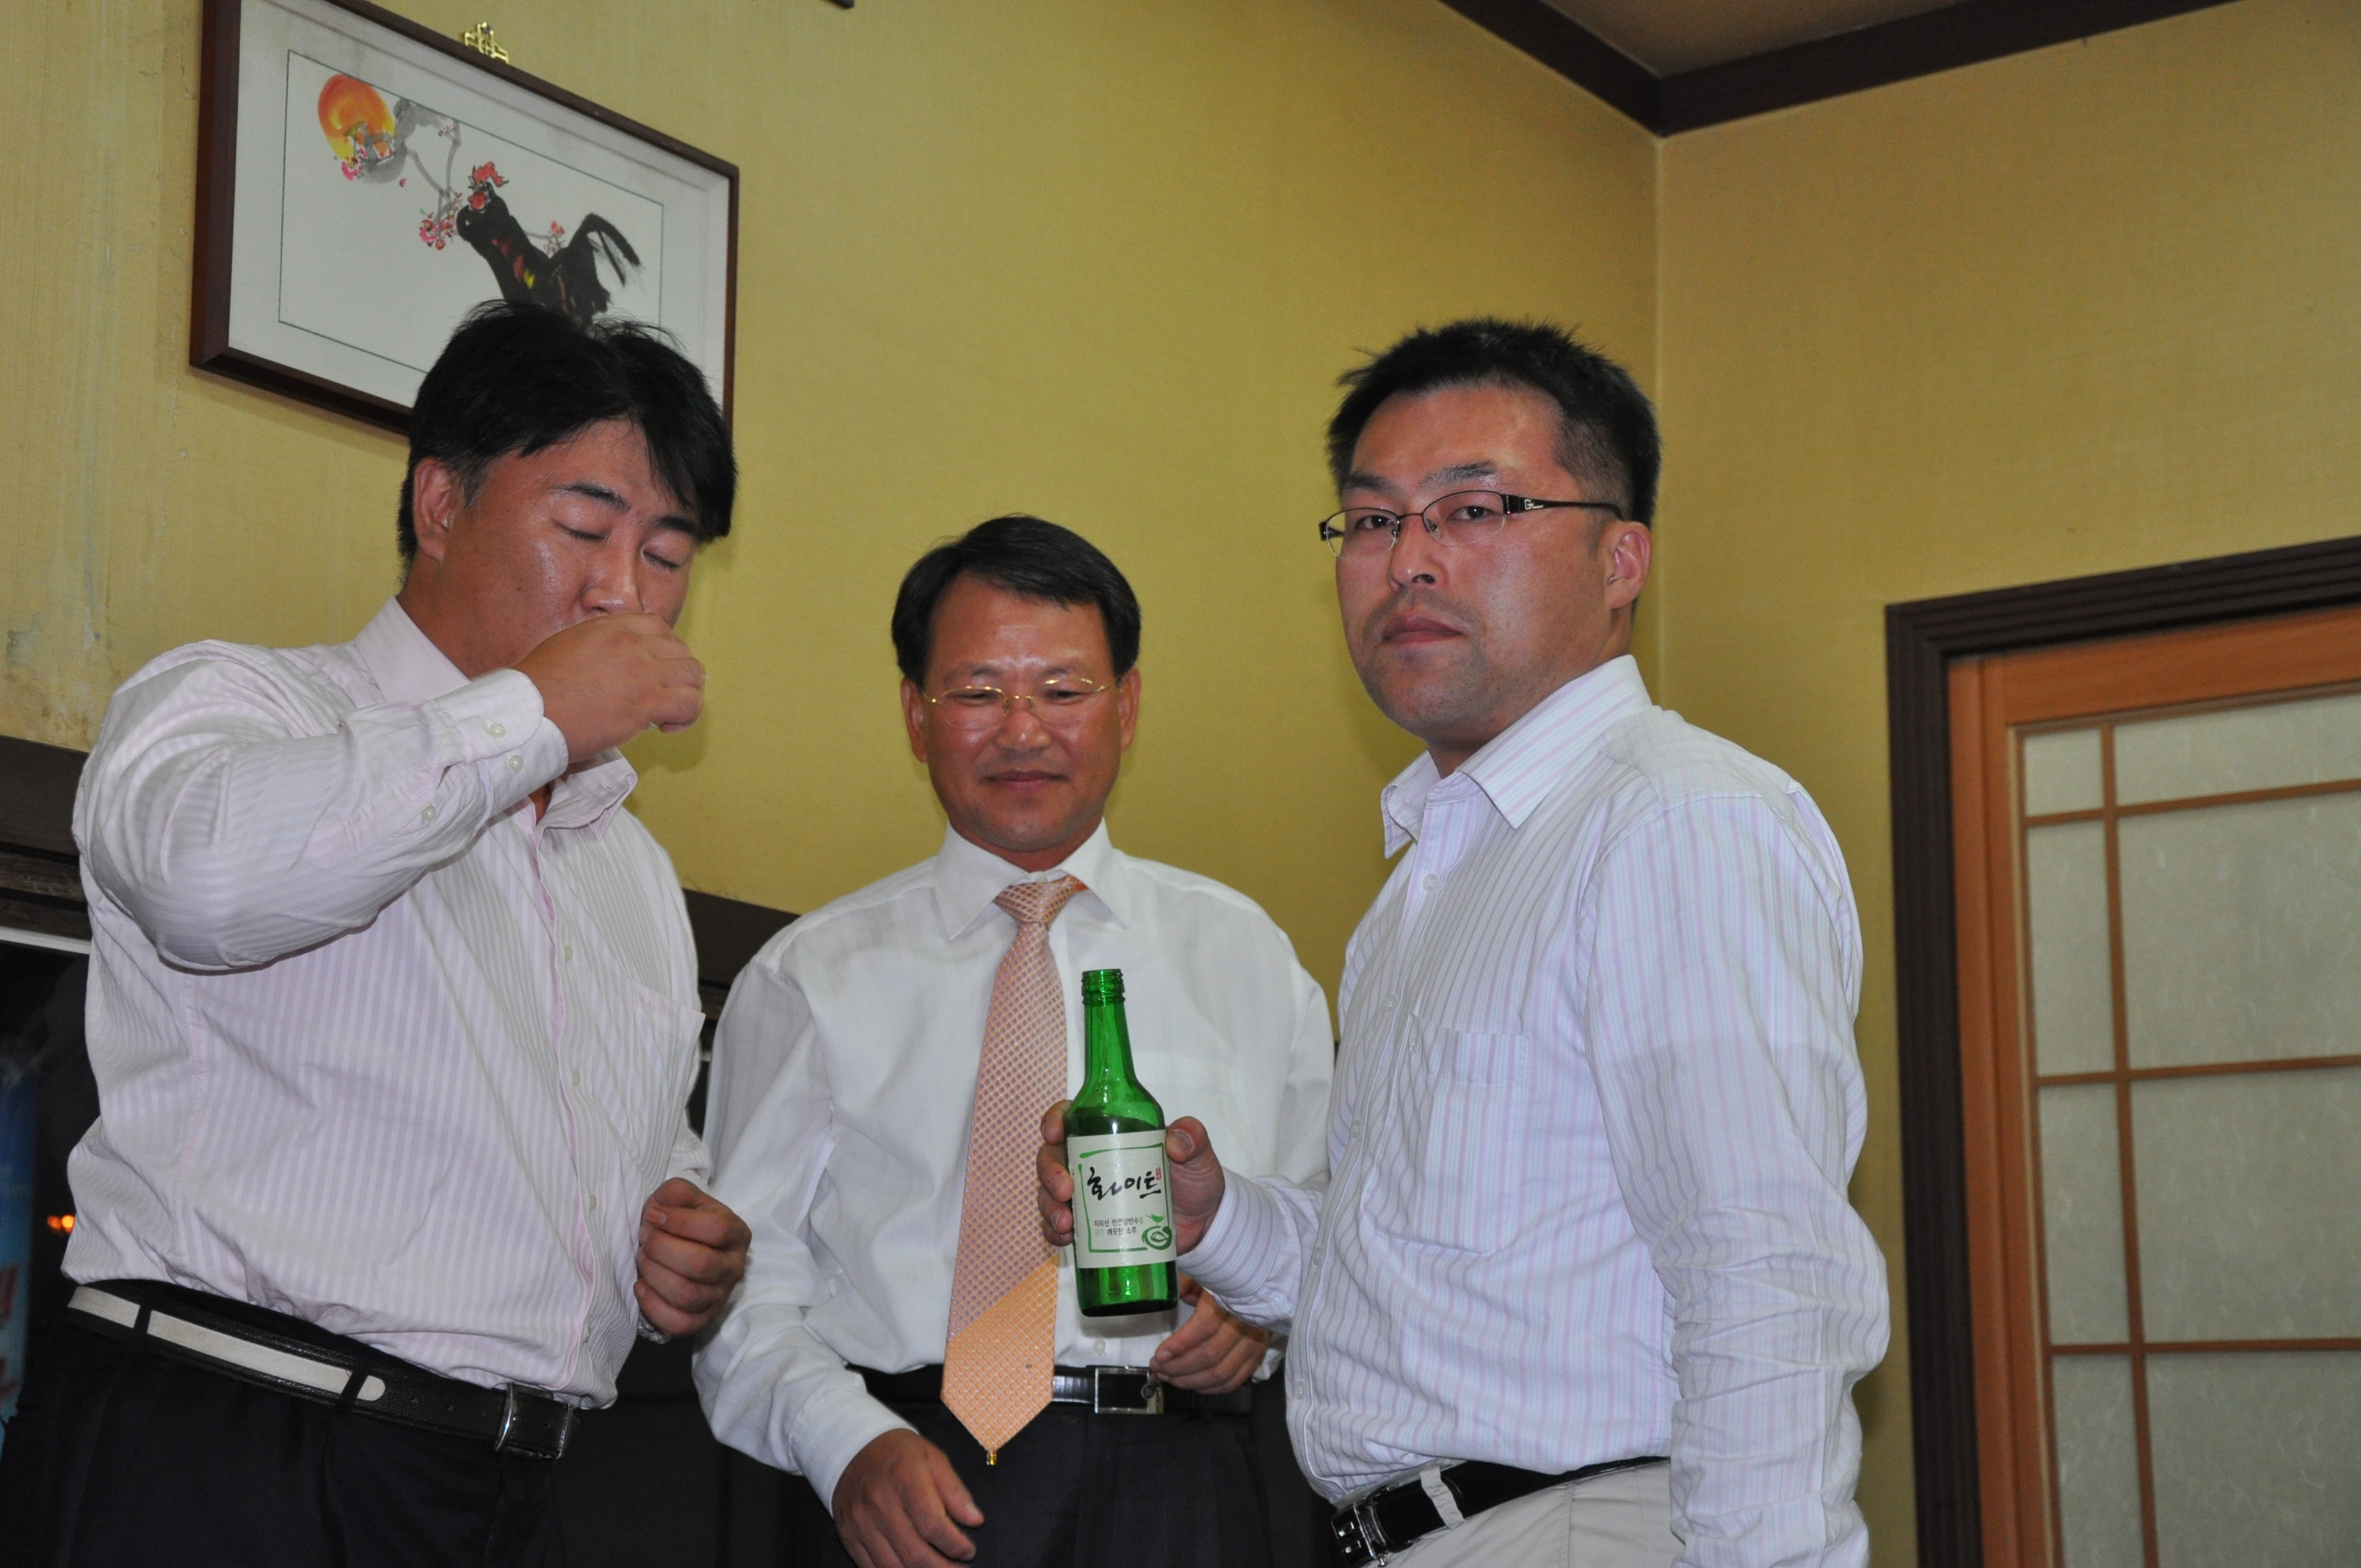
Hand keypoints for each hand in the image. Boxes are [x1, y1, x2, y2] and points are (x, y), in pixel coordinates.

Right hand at [514, 613, 704, 762]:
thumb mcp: (565, 647)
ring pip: (693, 674)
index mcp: (609, 627)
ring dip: (687, 694)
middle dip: (678, 673)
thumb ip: (595, 647)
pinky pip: (689, 703)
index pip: (657, 625)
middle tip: (664, 695)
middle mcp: (631, 643)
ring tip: (669, 713)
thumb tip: (611, 667)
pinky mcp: (647, 702)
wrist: (527, 713)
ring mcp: (642, 671)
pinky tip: (666, 727)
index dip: (665, 648)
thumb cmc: (536, 689)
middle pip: (680, 650)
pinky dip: (686, 716)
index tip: (656, 669)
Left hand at [633, 1178, 749, 1336]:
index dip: (680, 1222)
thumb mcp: (682, 1200)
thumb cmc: (681, 1224)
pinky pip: (678, 1323)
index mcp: (736, 1234)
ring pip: (687, 1295)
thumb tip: (665, 1204)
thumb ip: (676, 1192)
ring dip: (655, 1275)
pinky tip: (640, 1287)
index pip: (717, 1229)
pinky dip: (652, 1306)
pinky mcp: (701, 1321)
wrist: (682, 1249)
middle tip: (644, 1238)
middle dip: (661, 1249)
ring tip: (642, 1260)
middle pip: (700, 1264)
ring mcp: (719, 1297)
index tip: (654, 1215)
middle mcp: (734, 1268)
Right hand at [832, 1429, 983, 1567]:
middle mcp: (879, 1503)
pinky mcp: (848, 1536)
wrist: (851, 1448)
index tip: (968, 1551)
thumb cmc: (897, 1453)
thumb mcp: (932, 1458)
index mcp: (904, 1479)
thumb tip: (975, 1520)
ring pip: (893, 1567)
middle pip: (915, 1553)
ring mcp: (860, 1523)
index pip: (933, 1525)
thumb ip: (955, 1491)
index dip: (955, 1545)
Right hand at [1037, 1105, 1226, 1257]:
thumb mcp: (1199, 1155)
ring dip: (1049, 1207)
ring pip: (1049, 1193)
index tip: (1054, 1133)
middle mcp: (1091, 1161)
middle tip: (1066, 1191)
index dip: (1054, 1121)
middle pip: (1052, 1157)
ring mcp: (1087, 1195)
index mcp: (1110, 1133)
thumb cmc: (1195, 1181)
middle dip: (1050, 1173)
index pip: (1071, 1118)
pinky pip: (1058, 1227)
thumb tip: (1174, 1141)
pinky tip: (1065, 1238)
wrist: (1202, 1225)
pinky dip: (1054, 1232)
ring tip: (1067, 1224)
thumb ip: (1193, 1138)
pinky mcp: (1089, 1224)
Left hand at [1150, 1276, 1268, 1391]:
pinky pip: (1235, 1380)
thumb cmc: (1226, 1278)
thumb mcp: (1204, 1273)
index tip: (1159, 1355)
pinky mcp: (1257, 1355)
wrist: (1261, 1284)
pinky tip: (1193, 1385)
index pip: (1204, 1327)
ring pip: (1221, 1373)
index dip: (1180, 1344)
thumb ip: (1185, 1283)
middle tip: (1157, 1368)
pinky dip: (1212, 1388)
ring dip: (1191, 1381)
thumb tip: (1166, 1291)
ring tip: (1169, 1377)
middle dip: (1178, 1367)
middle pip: (1210, 1355)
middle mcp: (1244, 1323)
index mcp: (1229, 1298)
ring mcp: (1253, 1342)